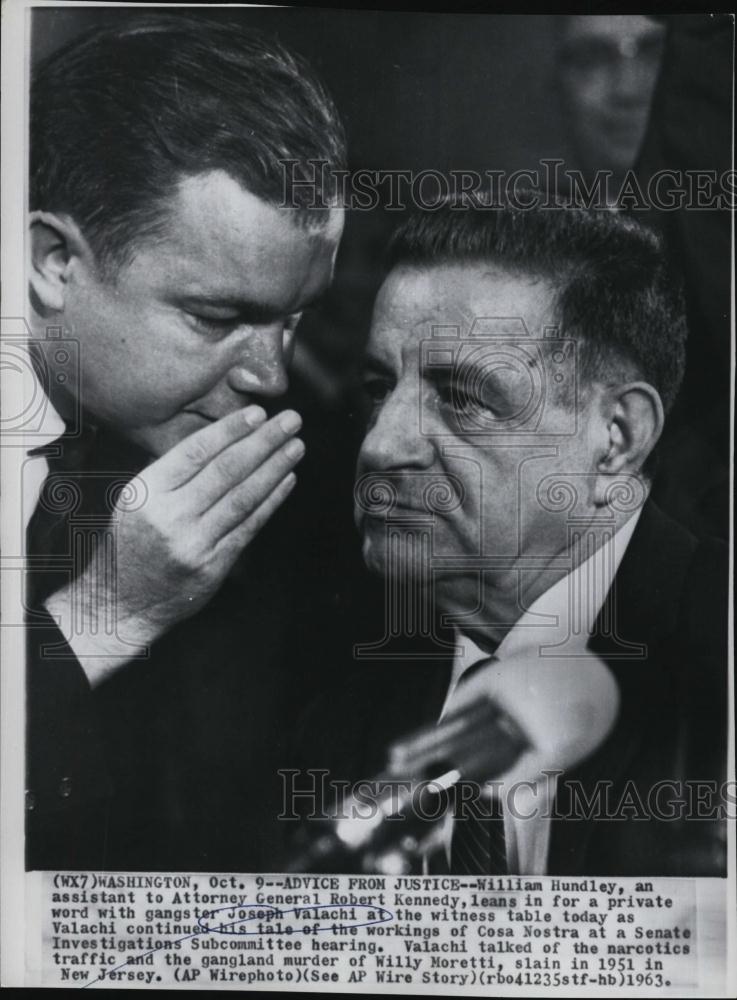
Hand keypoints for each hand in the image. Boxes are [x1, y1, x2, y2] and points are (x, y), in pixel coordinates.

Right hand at [45, 405, 303, 684]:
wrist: (121, 602)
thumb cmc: (131, 543)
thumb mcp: (136, 500)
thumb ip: (173, 472)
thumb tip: (225, 437)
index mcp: (147, 492)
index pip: (195, 452)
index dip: (230, 430)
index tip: (258, 412)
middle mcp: (169, 516)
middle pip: (226, 470)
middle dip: (263, 441)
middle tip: (291, 420)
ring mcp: (193, 543)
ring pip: (243, 497)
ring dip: (275, 468)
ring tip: (295, 446)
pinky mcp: (213, 566)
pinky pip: (249, 526)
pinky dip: (272, 501)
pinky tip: (287, 480)